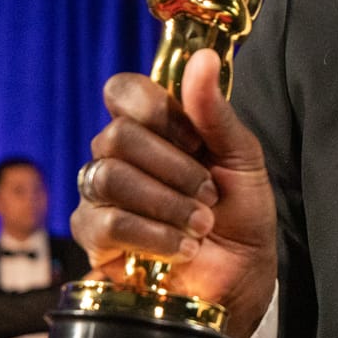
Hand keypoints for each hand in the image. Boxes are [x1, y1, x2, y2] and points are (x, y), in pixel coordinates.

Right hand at [71, 49, 277, 337]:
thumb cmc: (241, 217)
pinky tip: (182, 248)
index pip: (122, 90)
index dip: (156, 110)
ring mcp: (101, 196)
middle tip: (208, 193)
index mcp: (154, 129)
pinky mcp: (94, 239)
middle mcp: (120, 157)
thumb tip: (200, 58)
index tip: (195, 139)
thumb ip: (215, 113)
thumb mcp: (242, 160)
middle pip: (116, 135)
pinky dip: (152, 234)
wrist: (242, 278)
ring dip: (166, 202)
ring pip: (108, 177)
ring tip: (200, 224)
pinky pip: (105, 222)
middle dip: (173, 167)